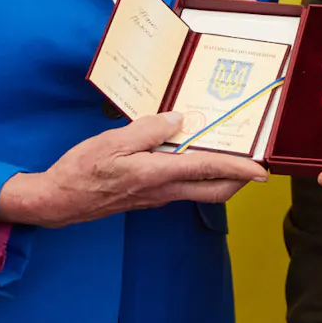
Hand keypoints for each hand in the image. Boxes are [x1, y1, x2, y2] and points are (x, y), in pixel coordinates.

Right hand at [0, 112, 266, 227]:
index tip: (261, 170)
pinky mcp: (148, 196)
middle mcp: (163, 190)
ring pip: (200, 189)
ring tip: (223, 148)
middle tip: (251, 158)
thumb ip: (148, 130)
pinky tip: (188, 152)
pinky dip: (195, 172)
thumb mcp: (112, 142)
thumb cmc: (81, 172)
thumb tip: (178, 120)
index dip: (238, 170)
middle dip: (238, 178)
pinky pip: (183, 186)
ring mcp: (157, 196)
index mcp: (156, 174)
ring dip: (218, 174)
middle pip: (215, 190)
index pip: (208, 171)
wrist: (60, 202)